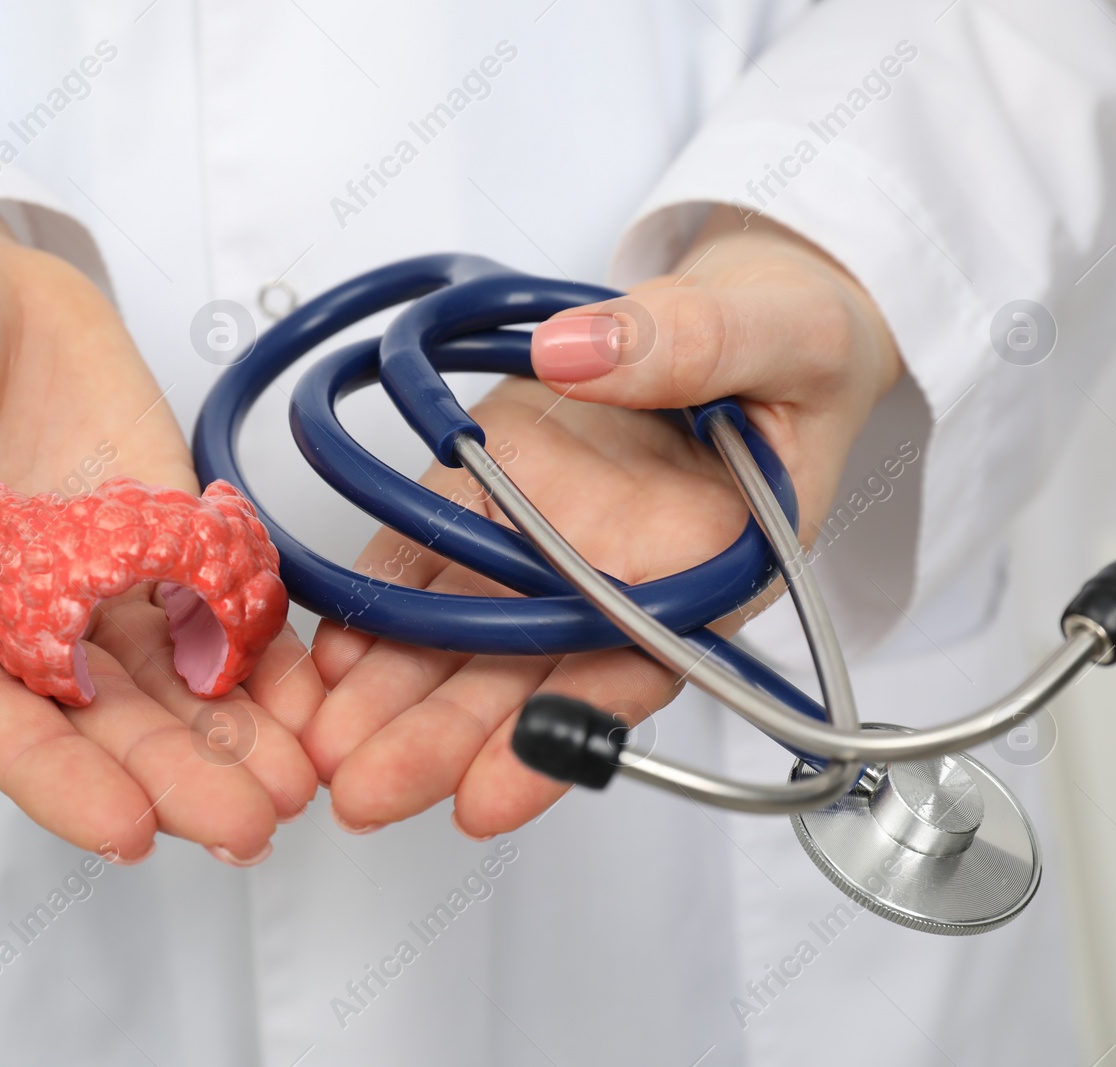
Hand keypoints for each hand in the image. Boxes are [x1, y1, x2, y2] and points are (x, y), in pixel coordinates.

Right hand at [0, 203, 318, 864]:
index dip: (61, 781)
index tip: (129, 830)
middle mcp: (22, 624)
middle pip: (105, 722)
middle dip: (177, 777)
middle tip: (251, 826)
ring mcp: (104, 583)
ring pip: (176, 681)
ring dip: (236, 735)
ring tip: (297, 783)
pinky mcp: (169, 536)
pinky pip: (223, 604)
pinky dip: (268, 653)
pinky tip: (316, 694)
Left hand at [301, 207, 901, 836]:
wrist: (740, 315)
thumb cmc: (790, 343)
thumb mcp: (781, 333)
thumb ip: (697, 343)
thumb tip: (581, 349)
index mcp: (706, 571)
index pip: (627, 674)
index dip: (556, 738)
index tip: (486, 794)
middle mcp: (612, 575)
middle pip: (524, 675)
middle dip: (441, 740)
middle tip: (365, 789)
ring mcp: (540, 537)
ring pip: (461, 632)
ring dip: (391, 695)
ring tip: (324, 745)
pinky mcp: (485, 490)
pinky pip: (424, 556)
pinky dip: (375, 606)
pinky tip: (328, 654)